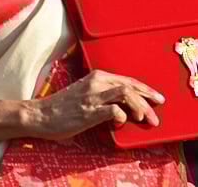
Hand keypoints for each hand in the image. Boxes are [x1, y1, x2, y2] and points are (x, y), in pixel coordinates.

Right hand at [29, 70, 164, 140]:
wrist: (41, 115)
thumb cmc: (64, 106)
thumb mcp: (87, 93)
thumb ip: (104, 94)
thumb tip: (126, 105)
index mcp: (98, 76)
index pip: (129, 81)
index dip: (145, 89)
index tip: (157, 98)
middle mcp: (97, 83)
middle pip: (131, 86)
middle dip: (147, 99)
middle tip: (156, 112)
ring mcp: (93, 96)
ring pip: (126, 94)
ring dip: (139, 107)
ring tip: (144, 117)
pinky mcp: (88, 111)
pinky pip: (112, 110)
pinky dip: (122, 116)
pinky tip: (123, 121)